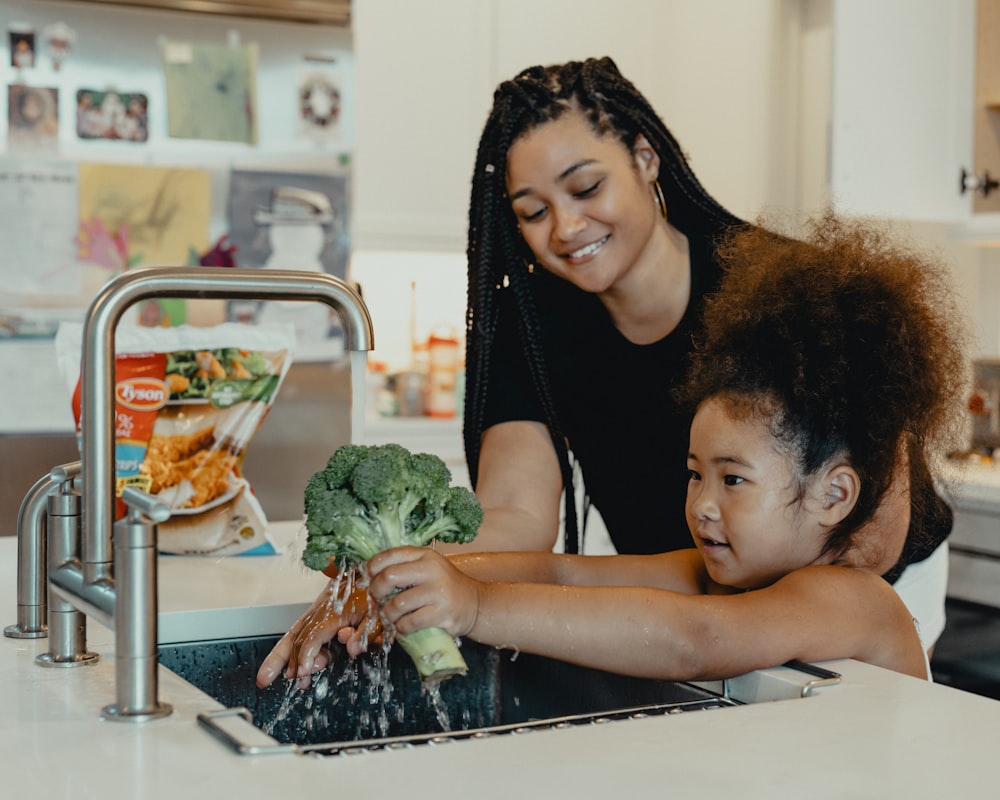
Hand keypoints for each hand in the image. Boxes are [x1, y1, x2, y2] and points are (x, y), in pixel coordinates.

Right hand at [255, 577, 370, 688]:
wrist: (368, 571)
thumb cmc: (374, 594)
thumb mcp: (377, 614)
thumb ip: (364, 633)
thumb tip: (351, 648)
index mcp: (333, 613)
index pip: (313, 638)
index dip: (306, 657)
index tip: (302, 673)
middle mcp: (319, 613)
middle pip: (294, 637)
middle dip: (279, 660)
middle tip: (266, 679)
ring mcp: (315, 613)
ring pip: (291, 635)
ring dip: (278, 656)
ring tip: (267, 676)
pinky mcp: (316, 614)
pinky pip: (298, 632)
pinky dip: (287, 648)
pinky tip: (286, 664)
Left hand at [367, 546, 480, 639]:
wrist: (475, 604)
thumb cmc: (444, 587)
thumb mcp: (428, 568)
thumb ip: (404, 568)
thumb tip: (369, 578)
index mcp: (425, 555)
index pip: (389, 555)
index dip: (372, 567)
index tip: (369, 579)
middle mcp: (432, 570)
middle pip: (388, 577)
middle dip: (376, 592)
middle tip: (377, 600)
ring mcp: (438, 592)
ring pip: (397, 604)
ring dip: (388, 614)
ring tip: (391, 616)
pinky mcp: (442, 614)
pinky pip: (409, 622)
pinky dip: (401, 628)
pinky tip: (404, 626)